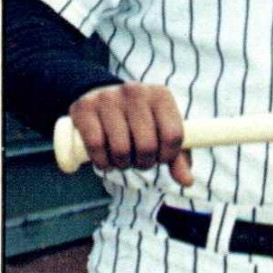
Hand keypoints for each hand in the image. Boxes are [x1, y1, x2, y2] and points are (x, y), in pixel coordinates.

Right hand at [69, 82, 193, 186]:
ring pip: (121, 148)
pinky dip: (101, 162)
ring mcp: (109, 97)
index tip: (160, 158)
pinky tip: (105, 159)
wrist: (101, 96)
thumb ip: (178, 157)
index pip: (174, 135)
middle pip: (147, 145)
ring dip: (122, 164)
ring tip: (122, 159)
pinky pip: (96, 146)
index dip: (167, 156)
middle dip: (144, 163)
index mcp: (161, 95)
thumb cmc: (139, 121)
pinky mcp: (85, 107)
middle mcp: (136, 91)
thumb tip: (187, 181)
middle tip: (138, 161)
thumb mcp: (161, 131)